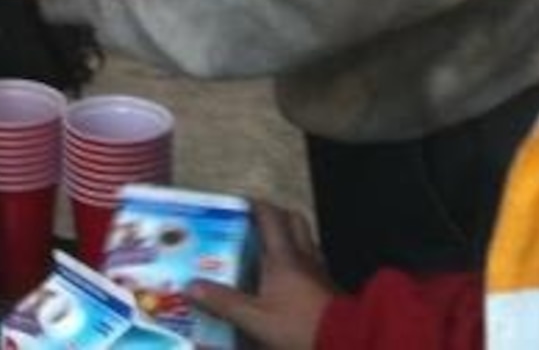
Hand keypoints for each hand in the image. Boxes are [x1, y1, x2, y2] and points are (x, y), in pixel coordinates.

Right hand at [187, 201, 334, 349]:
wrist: (348, 342)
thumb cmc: (300, 326)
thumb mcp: (256, 319)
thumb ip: (224, 303)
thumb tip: (190, 286)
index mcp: (283, 256)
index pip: (269, 216)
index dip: (254, 204)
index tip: (237, 202)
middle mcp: (303, 256)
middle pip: (293, 221)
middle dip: (275, 216)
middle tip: (253, 224)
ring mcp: (319, 272)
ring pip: (305, 241)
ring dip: (288, 237)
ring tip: (267, 249)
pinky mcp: (329, 288)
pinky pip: (312, 262)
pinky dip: (299, 261)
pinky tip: (287, 279)